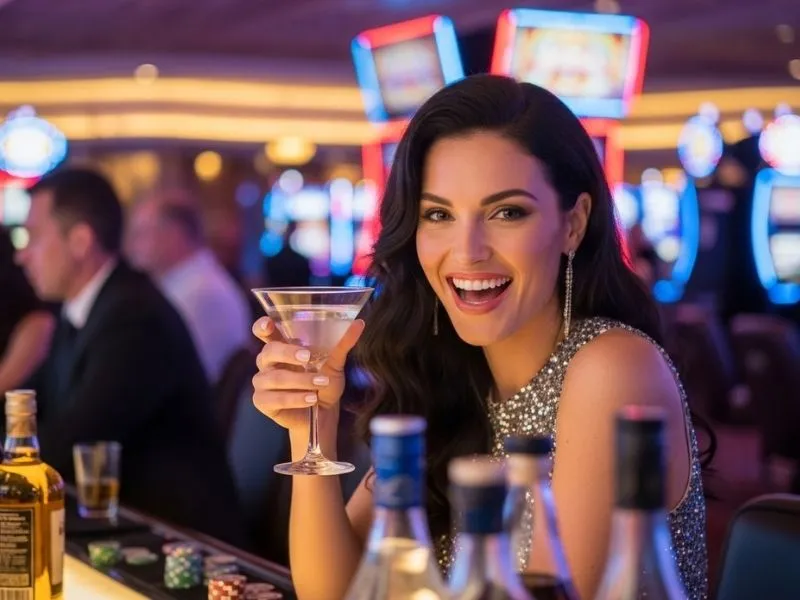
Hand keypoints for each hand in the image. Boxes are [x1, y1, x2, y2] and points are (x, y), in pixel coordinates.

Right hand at [251, 316, 364, 435]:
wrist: (323, 414)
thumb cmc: (324, 384)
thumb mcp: (335, 363)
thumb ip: (343, 343)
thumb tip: (359, 323)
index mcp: (281, 346)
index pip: (264, 331)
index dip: (262, 326)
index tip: (268, 324)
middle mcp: (268, 362)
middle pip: (268, 352)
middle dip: (287, 353)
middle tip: (307, 357)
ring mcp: (262, 382)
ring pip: (275, 377)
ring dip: (300, 381)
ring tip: (320, 384)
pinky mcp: (262, 402)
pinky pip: (274, 398)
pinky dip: (295, 399)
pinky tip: (311, 399)